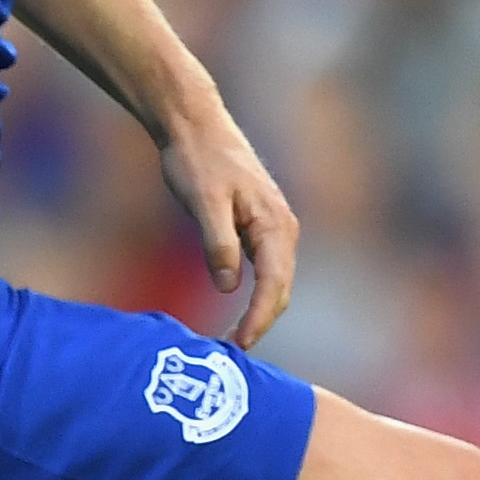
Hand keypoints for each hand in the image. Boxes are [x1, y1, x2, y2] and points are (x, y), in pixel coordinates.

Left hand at [158, 102, 303, 347]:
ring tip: (237, 341)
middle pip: (281, 288)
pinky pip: (266, 269)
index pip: (274, 284)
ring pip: (275, 281)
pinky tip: (238, 309)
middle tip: (234, 354)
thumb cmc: (198, 159)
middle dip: (262, 322)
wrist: (196, 125)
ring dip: (261, 311)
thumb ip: (218, 243)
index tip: (240, 346)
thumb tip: (230, 287)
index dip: (258, 319)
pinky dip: (257, 294)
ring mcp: (274, 227)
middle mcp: (283, 227)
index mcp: (275, 224)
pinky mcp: (259, 226)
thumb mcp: (203, 202)